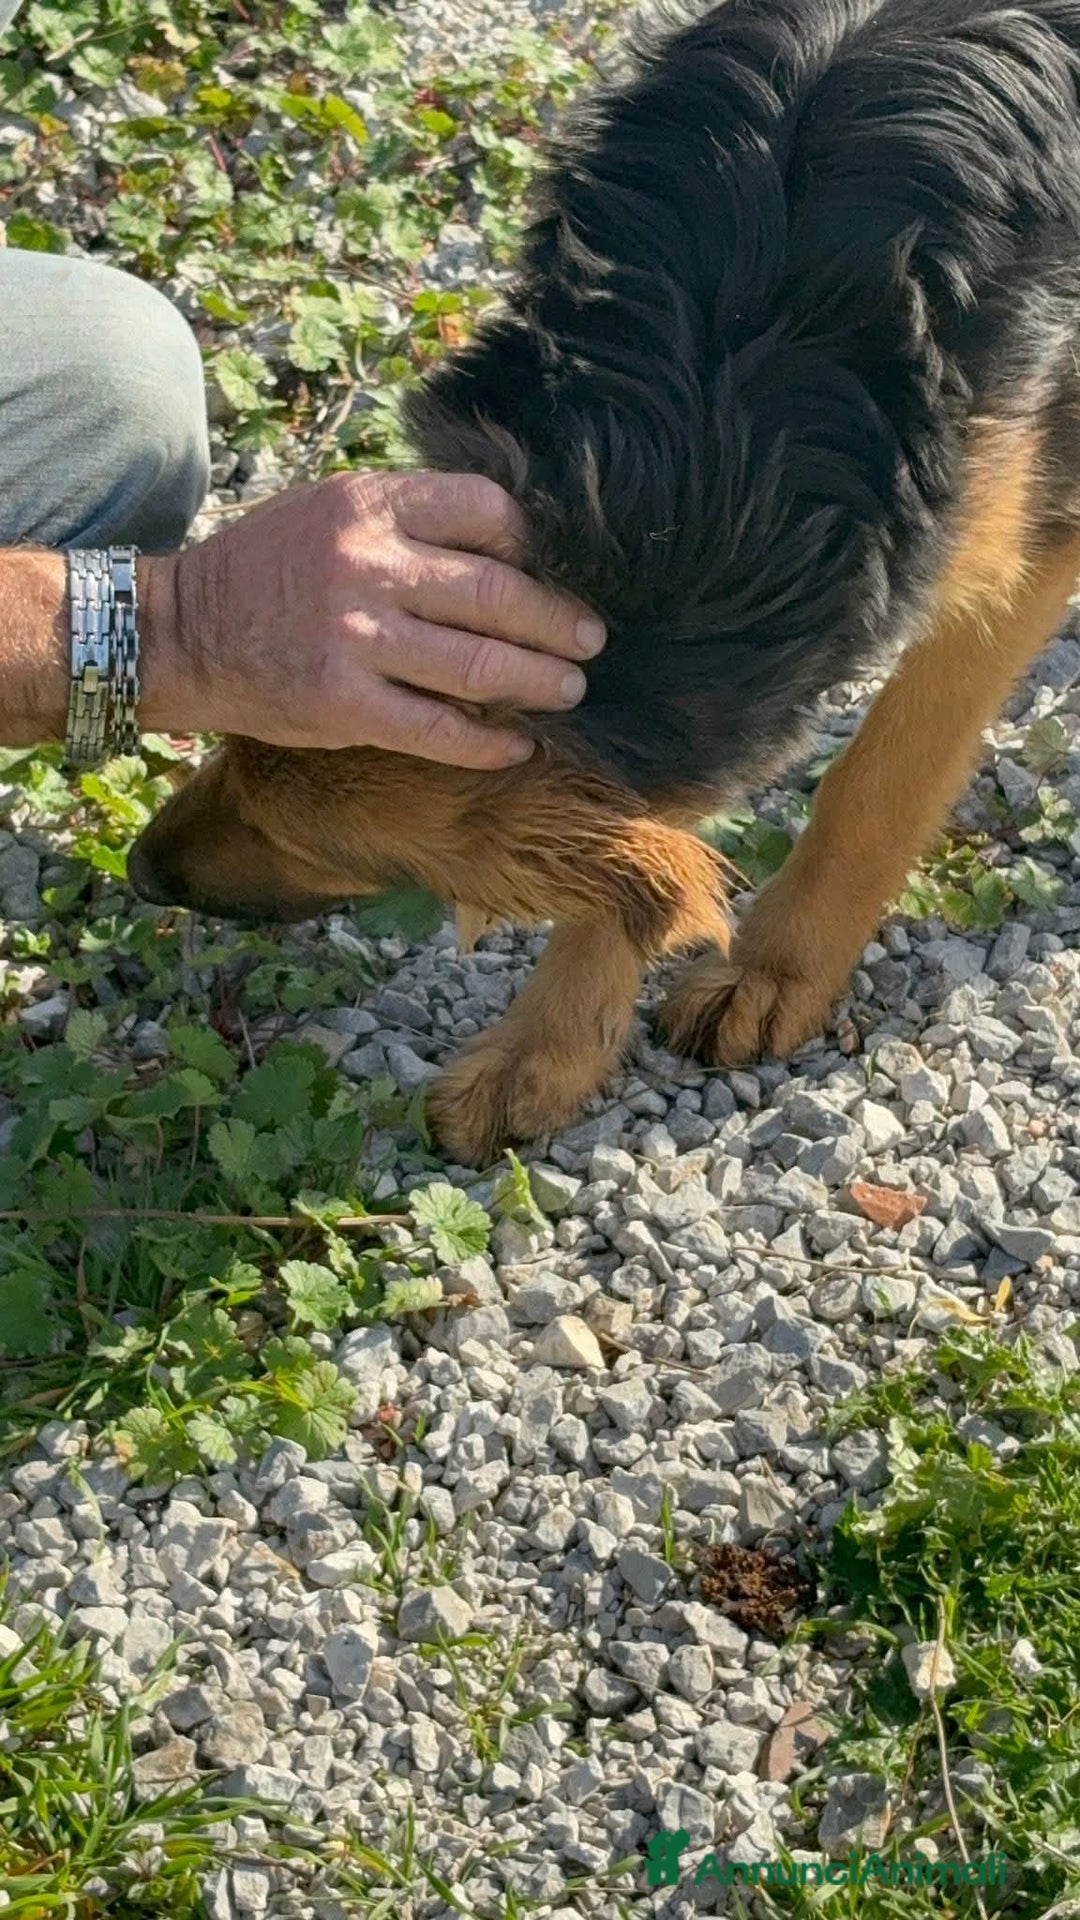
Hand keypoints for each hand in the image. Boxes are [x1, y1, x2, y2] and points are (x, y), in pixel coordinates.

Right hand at [140, 470, 604, 767]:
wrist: (182, 632)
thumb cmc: (266, 569)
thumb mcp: (330, 510)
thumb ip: (406, 518)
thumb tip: (507, 541)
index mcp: (370, 506)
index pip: (486, 512)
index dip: (534, 545)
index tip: (556, 572)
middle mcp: (369, 567)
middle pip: (498, 592)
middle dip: (557, 621)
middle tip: (591, 639)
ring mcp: (357, 640)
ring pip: (480, 665)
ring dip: (539, 681)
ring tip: (570, 688)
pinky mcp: (345, 706)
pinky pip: (439, 731)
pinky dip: (489, 743)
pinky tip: (518, 746)